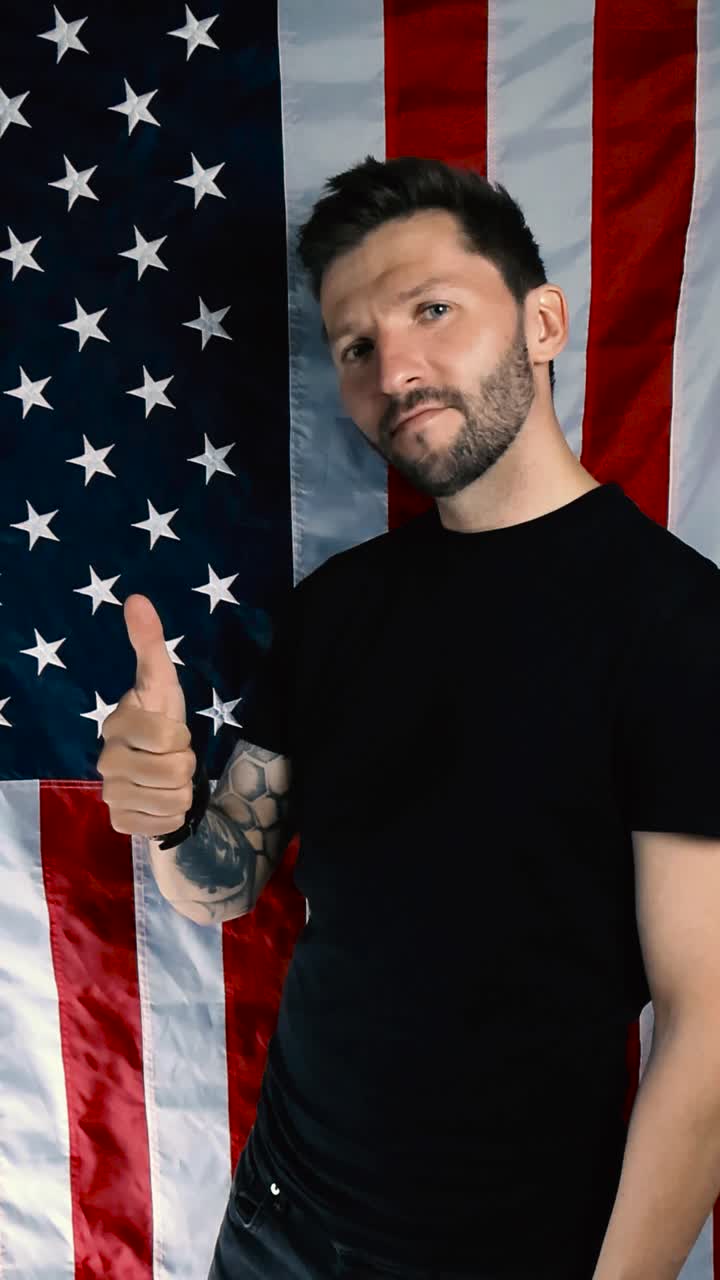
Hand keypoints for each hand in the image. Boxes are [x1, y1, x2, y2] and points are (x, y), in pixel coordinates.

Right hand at [97, 594, 195, 837]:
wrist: (158, 770)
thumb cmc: (160, 720)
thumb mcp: (162, 683)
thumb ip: (150, 643)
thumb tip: (136, 598)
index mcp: (116, 725)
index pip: (168, 735)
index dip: (181, 735)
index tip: (171, 731)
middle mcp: (105, 762)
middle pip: (174, 769)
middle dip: (185, 764)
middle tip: (172, 757)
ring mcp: (111, 794)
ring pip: (173, 799)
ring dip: (182, 790)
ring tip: (168, 778)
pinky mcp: (121, 824)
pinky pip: (166, 824)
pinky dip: (173, 815)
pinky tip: (161, 802)